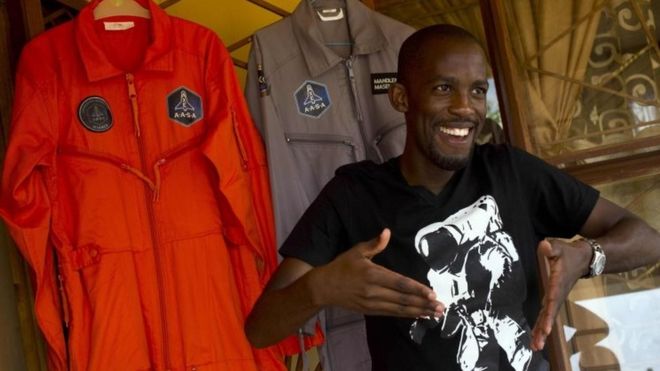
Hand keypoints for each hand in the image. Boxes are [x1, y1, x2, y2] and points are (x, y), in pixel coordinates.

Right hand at [312, 228, 443, 317]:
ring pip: (399, 309)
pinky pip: (392, 314)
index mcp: (372, 274)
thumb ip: (374, 244)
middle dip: (423, 304)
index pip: (399, 283)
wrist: (324, 287)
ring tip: (435, 314)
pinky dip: (407, 315)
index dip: (416, 289)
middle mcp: (373, 291)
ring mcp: (372, 303)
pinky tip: (419, 315)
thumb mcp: (356, 252)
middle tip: (441, 307)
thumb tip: (387, 232)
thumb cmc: (342, 267)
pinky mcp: (370, 311)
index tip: (432, 293)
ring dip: (419, 312)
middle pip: (403, 299)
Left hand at [531, 239, 590, 350]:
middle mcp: (557, 294)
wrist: (583, 259)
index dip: (549, 314)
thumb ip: (552, 247)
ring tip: (535, 347)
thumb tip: (544, 245)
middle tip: (537, 345)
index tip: (547, 329)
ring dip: (541, 332)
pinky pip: (546, 314)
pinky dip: (541, 326)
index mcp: (557, 283)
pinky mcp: (553, 299)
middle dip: (543, 330)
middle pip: (550, 315)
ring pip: (548, 317)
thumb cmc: (569, 253)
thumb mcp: (560, 247)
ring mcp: (555, 298)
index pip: (552, 301)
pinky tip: (535, 337)